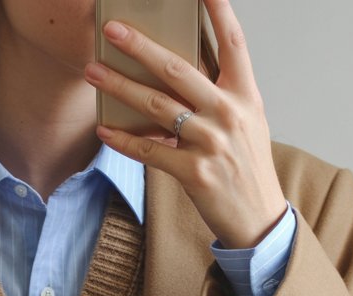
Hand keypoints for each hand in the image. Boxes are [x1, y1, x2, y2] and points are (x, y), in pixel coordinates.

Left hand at [84, 0, 287, 248]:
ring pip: (157, 106)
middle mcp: (228, 113)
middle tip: (112, 30)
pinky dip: (124, 142)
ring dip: (120, 87)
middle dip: (140, 46)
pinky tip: (104, 131)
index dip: (218, 9)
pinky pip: (151, 152)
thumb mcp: (249, 121)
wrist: (258, 218)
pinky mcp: (194, 173)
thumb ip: (223, 92)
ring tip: (94, 71)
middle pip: (177, 69)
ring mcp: (211, 143)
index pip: (233, 41)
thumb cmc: (248, 166)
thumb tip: (185, 67)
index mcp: (245, 95)